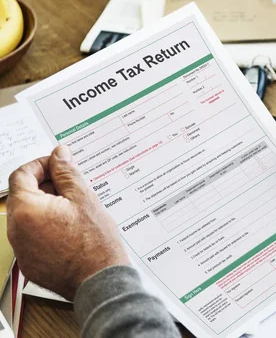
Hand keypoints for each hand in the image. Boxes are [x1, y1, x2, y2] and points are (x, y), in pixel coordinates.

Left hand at [7, 146, 128, 299]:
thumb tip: (59, 154)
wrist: (99, 280)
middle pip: (24, 196)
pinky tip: (71, 229)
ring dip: (48, 206)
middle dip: (46, 186)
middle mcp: (16, 230)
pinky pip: (33, 236)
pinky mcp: (30, 262)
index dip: (41, 165)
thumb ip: (67, 172)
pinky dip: (48, 227)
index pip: (21, 175)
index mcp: (26, 210)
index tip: (58, 165)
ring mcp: (21, 249)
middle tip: (72, 187)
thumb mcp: (84, 198)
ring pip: (29, 216)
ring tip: (76, 210)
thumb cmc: (95, 242)